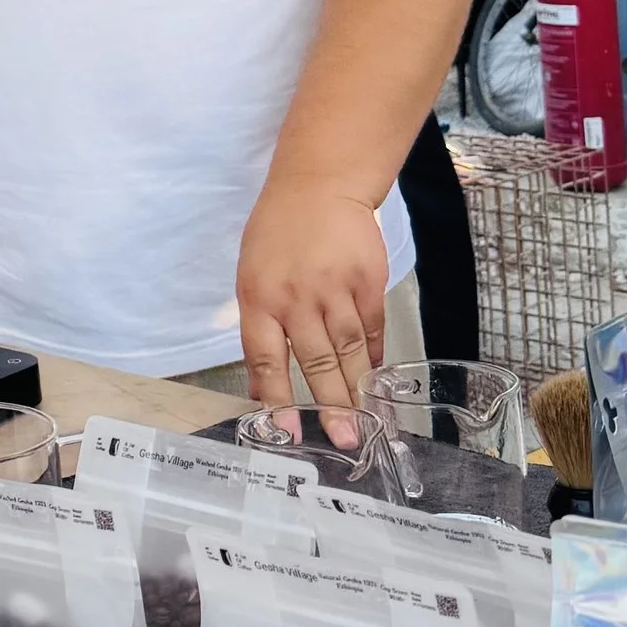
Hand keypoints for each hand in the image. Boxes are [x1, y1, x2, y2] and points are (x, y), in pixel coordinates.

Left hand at [234, 177, 390, 449]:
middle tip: (346, 440)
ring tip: (366, 421)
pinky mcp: (367, 280)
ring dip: (357, 389)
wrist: (319, 185)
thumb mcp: (252, 276)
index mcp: (258, 298)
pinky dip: (373, 354)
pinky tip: (374, 375)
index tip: (287, 433)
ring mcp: (335, 289)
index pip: (265, 359)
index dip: (277, 400)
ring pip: (347, 350)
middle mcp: (296, 298)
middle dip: (330, 406)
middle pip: (315, 361)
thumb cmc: (277, 233)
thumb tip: (265, 386)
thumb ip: (260, 327)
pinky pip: (371, 327)